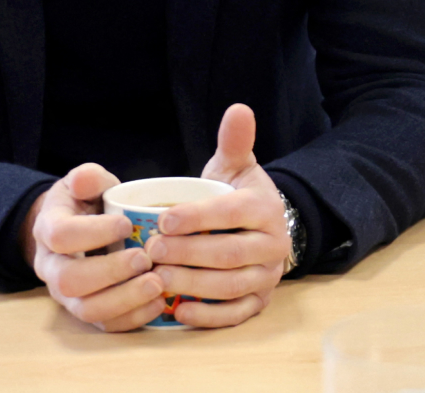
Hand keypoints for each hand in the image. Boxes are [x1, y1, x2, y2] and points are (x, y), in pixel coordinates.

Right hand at [26, 163, 164, 330]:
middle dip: (110, 272)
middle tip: (145, 258)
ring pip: (86, 309)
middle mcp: (53, 267)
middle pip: (69, 281)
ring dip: (124, 299)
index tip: (127, 225)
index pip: (61, 236)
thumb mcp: (85, 182)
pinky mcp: (88, 310)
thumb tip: (85, 180)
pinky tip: (160, 302)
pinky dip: (132, 318)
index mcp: (49, 230)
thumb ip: (88, 178)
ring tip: (158, 283)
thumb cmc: (87, 202)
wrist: (78, 228)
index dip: (93, 233)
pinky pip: (104, 325)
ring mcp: (67, 295)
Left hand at [144, 103, 289, 327]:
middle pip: (229, 253)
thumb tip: (238, 108)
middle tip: (151, 250)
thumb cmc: (238, 196)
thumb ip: (234, 141)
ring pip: (230, 285)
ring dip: (191, 284)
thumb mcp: (236, 167)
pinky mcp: (259, 302)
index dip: (197, 217)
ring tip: (158, 278)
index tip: (163, 219)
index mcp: (266, 208)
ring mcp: (268, 276)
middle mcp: (273, 244)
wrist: (264, 229)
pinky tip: (179, 310)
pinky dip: (207, 316)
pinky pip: (235, 315)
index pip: (232, 213)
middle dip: (187, 253)